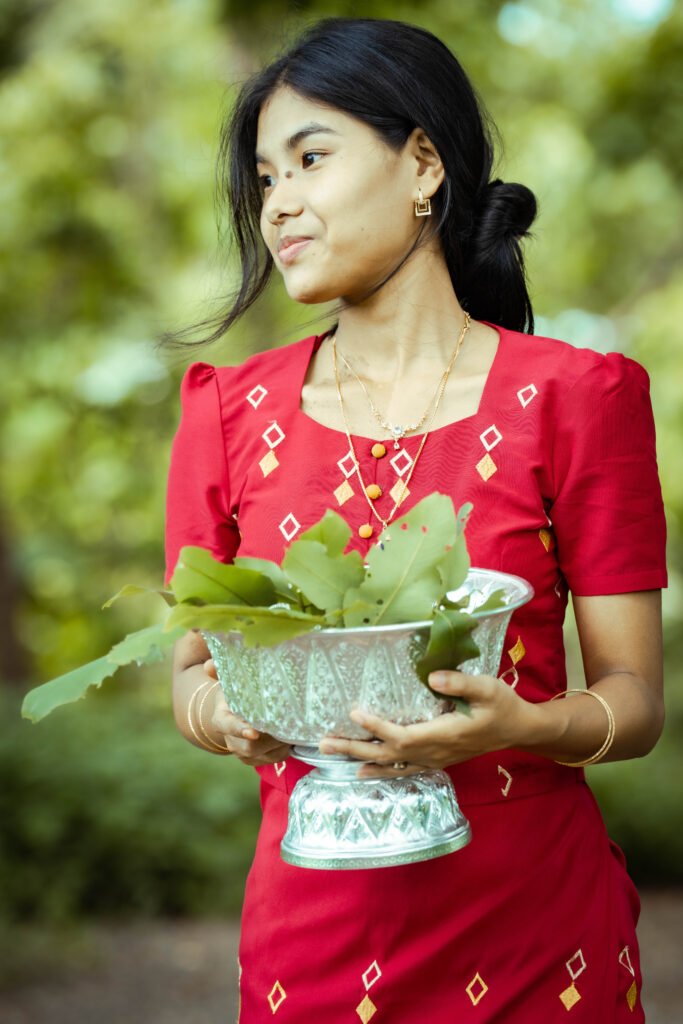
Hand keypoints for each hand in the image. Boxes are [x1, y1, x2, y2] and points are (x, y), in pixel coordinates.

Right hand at [203, 659, 292, 766]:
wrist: (237, 711)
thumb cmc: (237, 692)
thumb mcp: (229, 681)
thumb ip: (222, 672)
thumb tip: (209, 665)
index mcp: (221, 719)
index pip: (227, 727)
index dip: (240, 729)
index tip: (254, 732)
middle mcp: (230, 739)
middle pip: (250, 745)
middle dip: (270, 737)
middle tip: (288, 724)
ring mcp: (242, 752)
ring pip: (264, 753)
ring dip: (279, 742)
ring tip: (292, 727)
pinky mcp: (255, 759)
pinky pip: (274, 758)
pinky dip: (284, 748)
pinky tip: (291, 736)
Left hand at [318, 670, 537, 777]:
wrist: (519, 730)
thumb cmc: (503, 705)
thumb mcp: (488, 688)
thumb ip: (461, 683)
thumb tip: (432, 677)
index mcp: (444, 734)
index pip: (402, 734)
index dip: (377, 726)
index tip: (354, 713)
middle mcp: (435, 751)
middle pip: (388, 754)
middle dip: (355, 748)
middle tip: (324, 743)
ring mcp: (435, 759)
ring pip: (392, 764)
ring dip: (361, 759)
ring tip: (333, 755)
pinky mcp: (437, 759)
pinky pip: (404, 769)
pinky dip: (382, 770)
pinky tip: (364, 771)